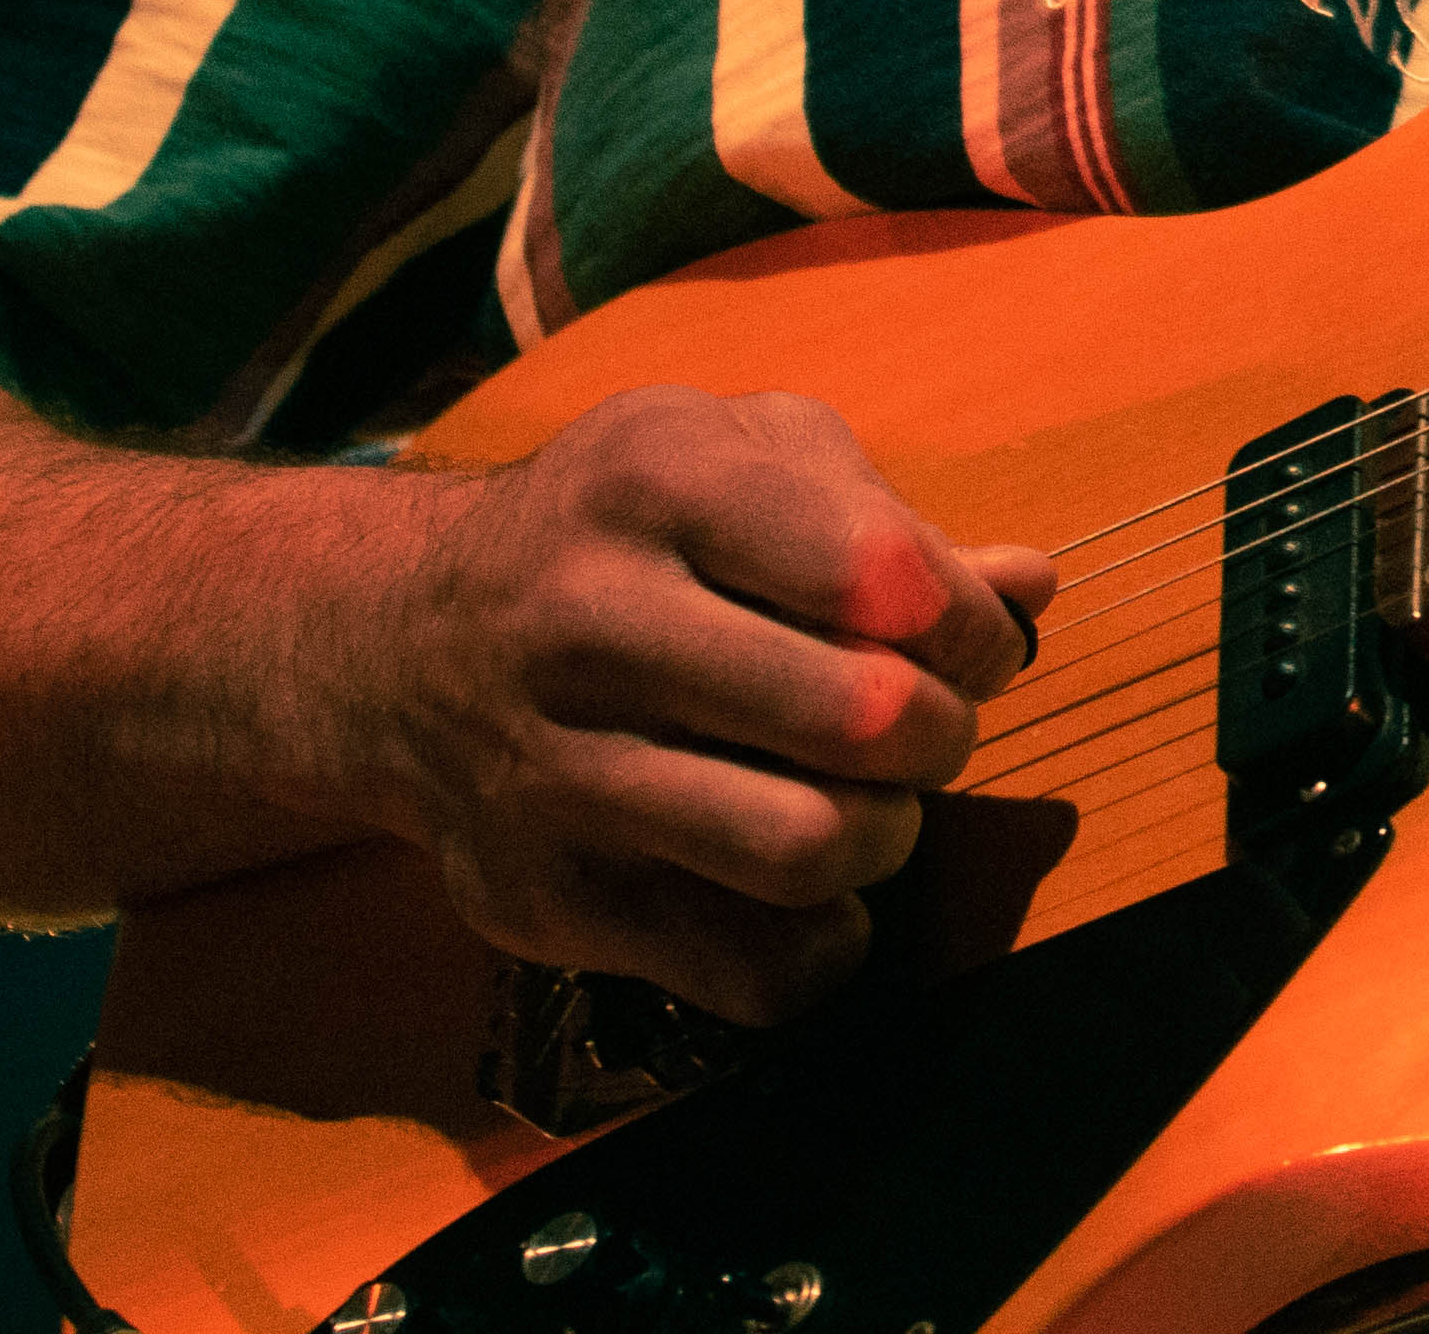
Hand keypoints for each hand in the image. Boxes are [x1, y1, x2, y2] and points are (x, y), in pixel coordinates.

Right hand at [352, 384, 1057, 1023]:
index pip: (883, 575)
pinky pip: (745, 970)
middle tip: (924, 729)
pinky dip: (821, 947)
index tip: (971, 645)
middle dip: (941, 734)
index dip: (970, 628)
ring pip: (805, 848)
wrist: (399, 639)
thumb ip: (892, 519)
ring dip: (886, 839)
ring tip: (872, 807)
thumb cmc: (622, 534)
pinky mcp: (539, 898)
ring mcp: (551, 769)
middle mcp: (588, 618)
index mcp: (658, 480)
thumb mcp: (740, 459)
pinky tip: (810, 890)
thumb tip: (1030, 591)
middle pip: (861, 719)